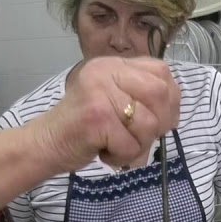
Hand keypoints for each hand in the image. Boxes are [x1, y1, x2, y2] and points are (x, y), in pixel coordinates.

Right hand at [33, 56, 180, 171]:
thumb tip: (174, 111)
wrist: (46, 143)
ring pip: (148, 123)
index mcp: (114, 64)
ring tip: (118, 146)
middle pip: (160, 93)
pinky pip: (131, 144)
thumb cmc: (84, 127)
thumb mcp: (113, 99)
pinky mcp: (96, 118)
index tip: (162, 119)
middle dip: (161, 122)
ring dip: (139, 145)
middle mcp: (106, 72)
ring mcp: (100, 93)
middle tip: (143, 137)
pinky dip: (123, 157)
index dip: (171, 99)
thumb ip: (140, 96)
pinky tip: (106, 153)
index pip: (161, 71)